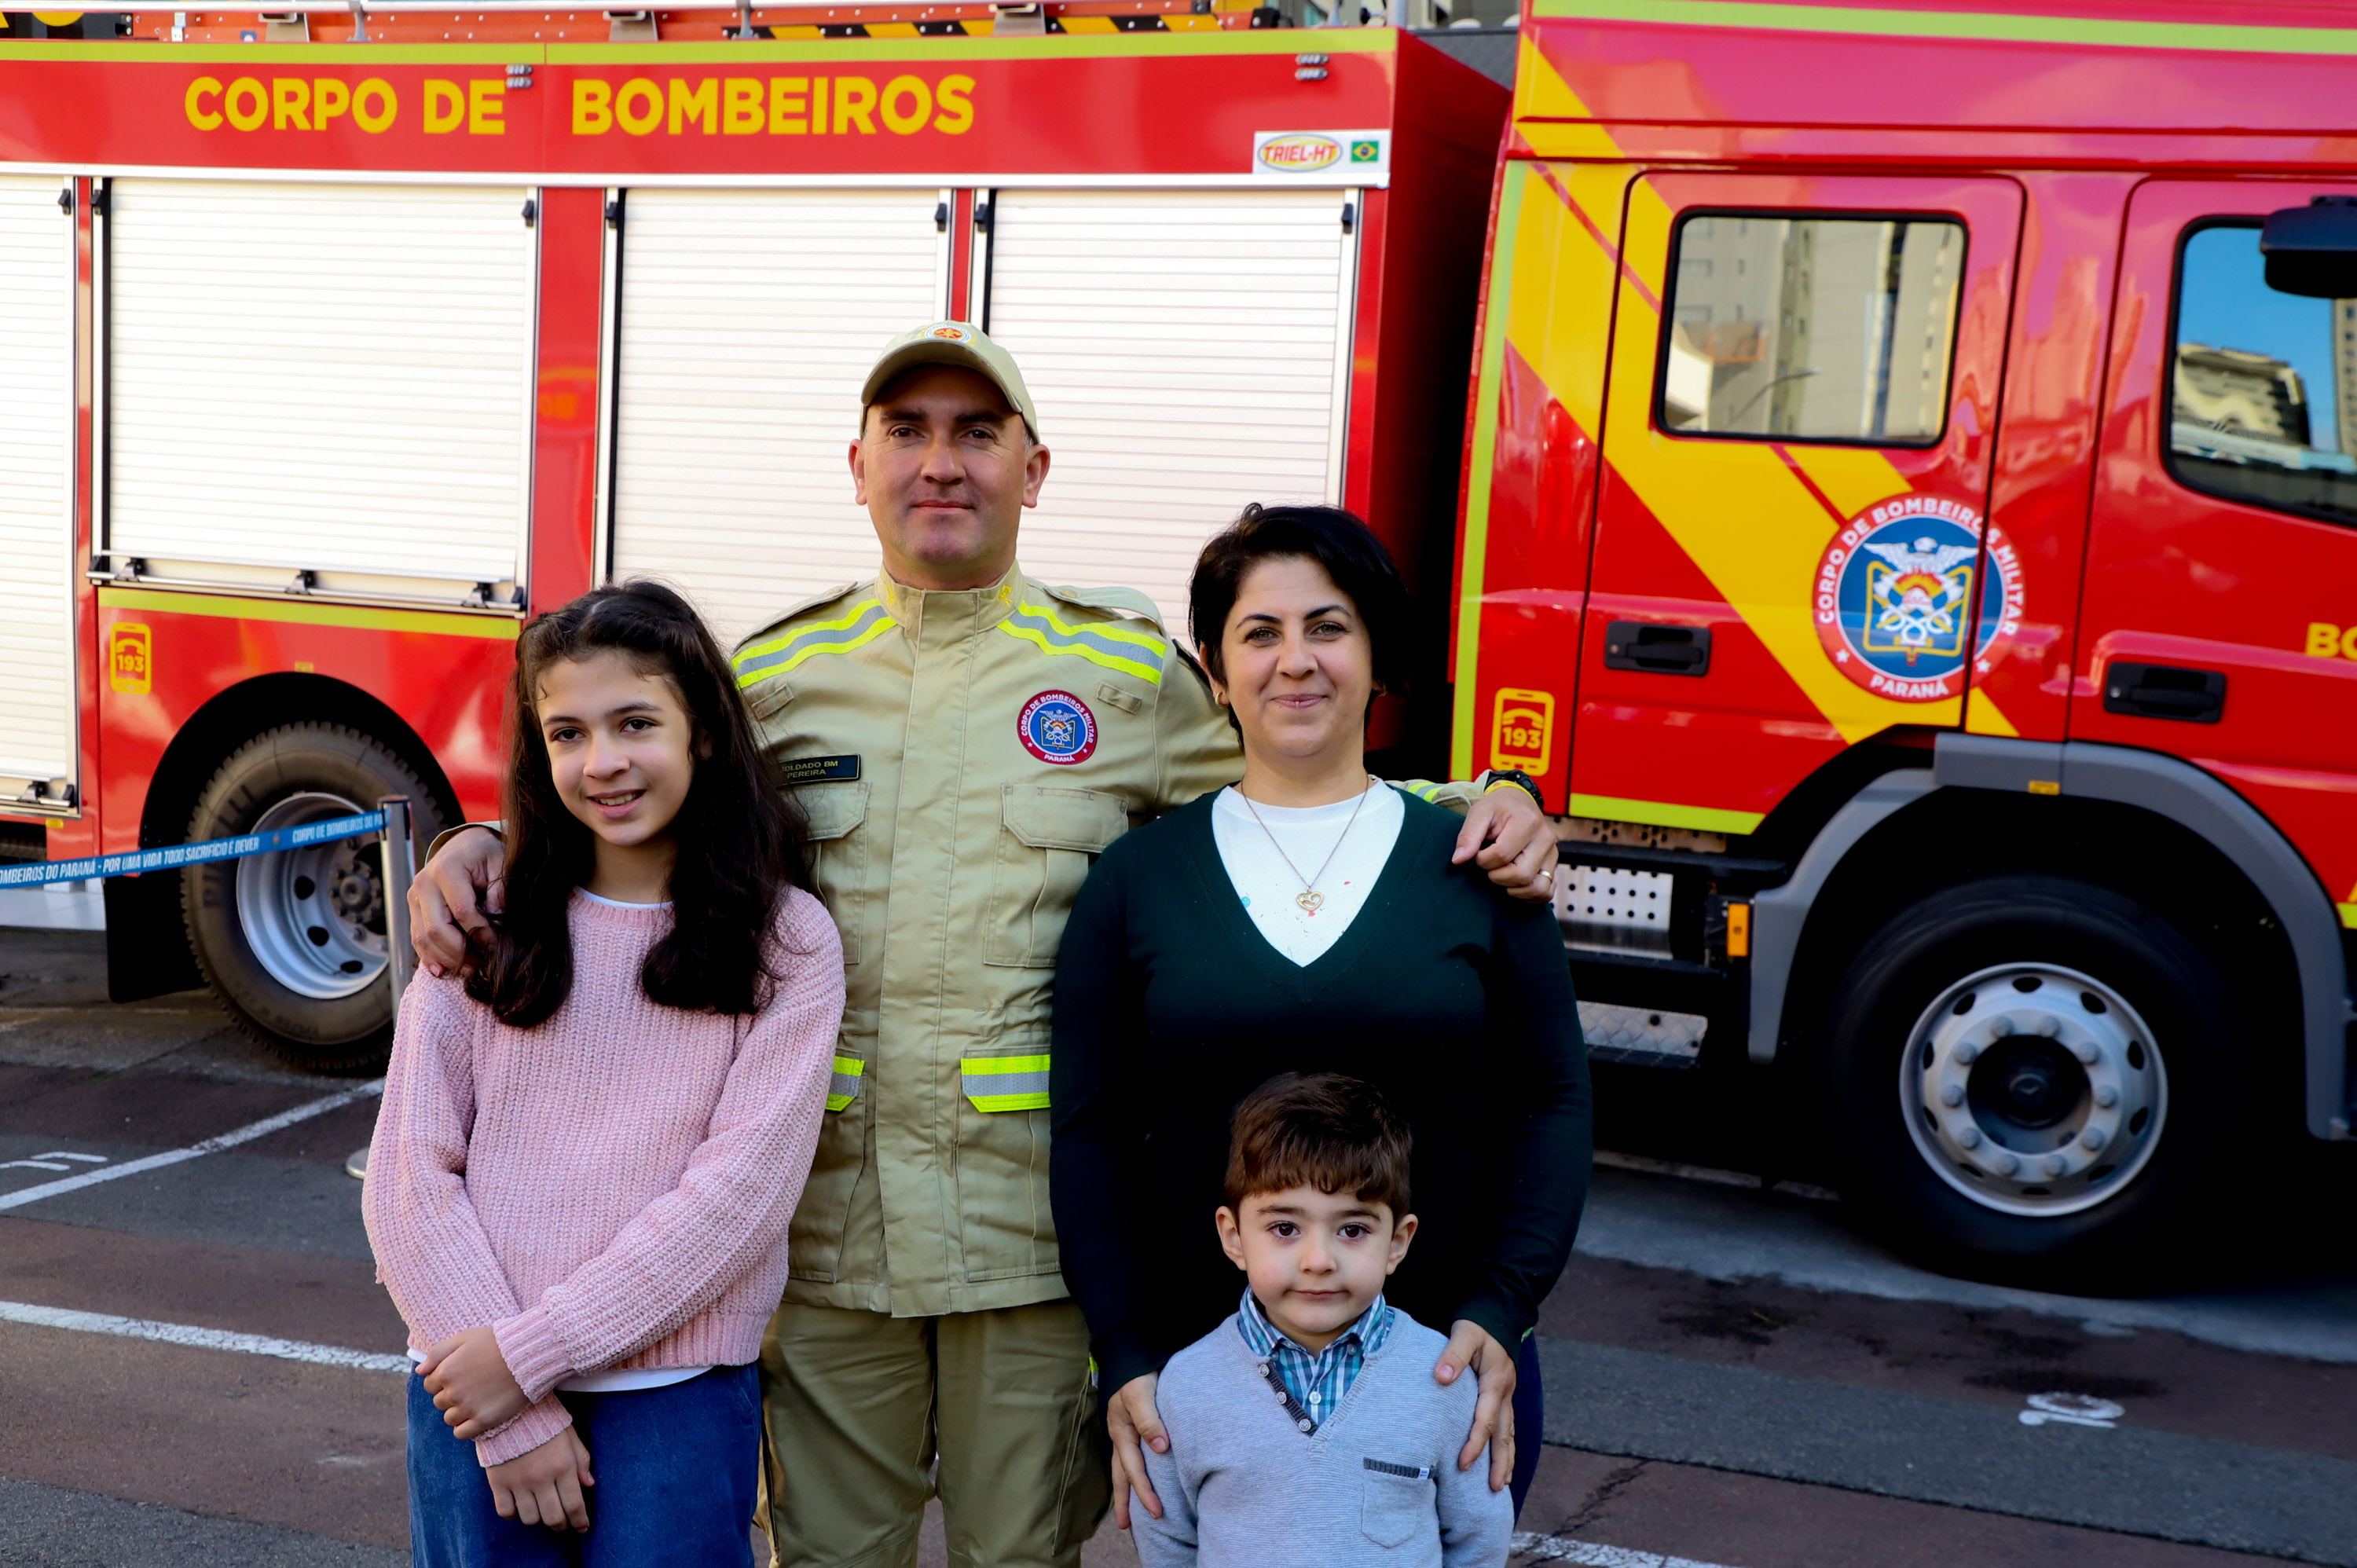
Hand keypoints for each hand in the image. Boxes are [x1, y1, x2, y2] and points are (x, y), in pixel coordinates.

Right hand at [409, 826, 506, 977]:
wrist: (464, 845)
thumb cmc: (484, 854)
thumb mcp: (500, 863)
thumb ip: (500, 890)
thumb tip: (498, 920)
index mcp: (446, 870)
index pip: (462, 911)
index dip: (480, 932)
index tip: (496, 944)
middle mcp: (424, 884)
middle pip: (436, 929)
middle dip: (460, 953)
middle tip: (481, 965)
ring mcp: (414, 897)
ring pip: (422, 938)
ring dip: (445, 959)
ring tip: (468, 970)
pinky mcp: (413, 908)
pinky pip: (416, 938)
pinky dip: (430, 957)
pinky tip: (444, 970)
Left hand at [421, 1326, 528, 1440]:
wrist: (528, 1354)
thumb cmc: (497, 1342)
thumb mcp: (465, 1337)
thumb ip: (438, 1352)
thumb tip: (420, 1371)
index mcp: (446, 1371)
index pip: (429, 1384)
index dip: (442, 1379)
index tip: (458, 1375)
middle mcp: (453, 1392)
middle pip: (439, 1402)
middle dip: (450, 1395)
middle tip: (470, 1385)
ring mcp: (468, 1408)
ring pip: (449, 1418)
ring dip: (458, 1411)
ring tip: (475, 1399)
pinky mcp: (484, 1420)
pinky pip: (461, 1433)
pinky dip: (465, 1428)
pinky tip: (476, 1416)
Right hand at [487, 1425, 594, 1531]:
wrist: (510, 1411)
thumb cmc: (545, 1423)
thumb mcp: (570, 1436)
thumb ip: (582, 1460)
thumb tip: (589, 1484)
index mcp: (563, 1466)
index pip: (575, 1505)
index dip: (580, 1521)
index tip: (583, 1527)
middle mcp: (541, 1478)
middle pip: (553, 1518)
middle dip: (561, 1525)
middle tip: (563, 1523)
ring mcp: (518, 1482)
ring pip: (530, 1518)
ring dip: (538, 1519)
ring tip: (542, 1511)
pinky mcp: (498, 1483)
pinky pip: (506, 1512)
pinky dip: (514, 1514)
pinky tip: (520, 1506)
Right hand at [1106, 1372, 1166, 1527]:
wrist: (1134, 1352)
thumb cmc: (1137, 1373)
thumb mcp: (1141, 1393)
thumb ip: (1150, 1419)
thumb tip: (1161, 1448)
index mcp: (1122, 1431)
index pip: (1133, 1469)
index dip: (1144, 1491)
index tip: (1157, 1511)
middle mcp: (1121, 1436)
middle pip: (1121, 1475)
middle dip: (1126, 1501)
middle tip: (1127, 1527)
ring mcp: (1125, 1432)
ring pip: (1124, 1468)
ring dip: (1126, 1491)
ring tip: (1128, 1515)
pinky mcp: (1134, 1427)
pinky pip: (1131, 1457)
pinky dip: (1132, 1473)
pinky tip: (1138, 1480)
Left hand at [1434, 1319, 1516, 1492]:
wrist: (1499, 1316)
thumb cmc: (1479, 1326)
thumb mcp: (1465, 1334)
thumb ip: (1453, 1354)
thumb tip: (1441, 1377)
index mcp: (1495, 1383)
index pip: (1484, 1421)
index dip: (1474, 1444)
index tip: (1462, 1465)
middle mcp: (1505, 1393)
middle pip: (1504, 1435)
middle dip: (1500, 1462)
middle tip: (1495, 1489)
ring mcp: (1507, 1396)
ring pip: (1509, 1433)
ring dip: (1506, 1458)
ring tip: (1503, 1483)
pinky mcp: (1504, 1395)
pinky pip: (1507, 1426)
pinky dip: (1505, 1446)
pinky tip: (1503, 1459)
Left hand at [1453, 785, 1559, 903]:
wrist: (1518, 801)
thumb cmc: (1498, 807)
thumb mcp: (1479, 813)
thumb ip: (1468, 836)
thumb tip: (1458, 860)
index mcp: (1527, 822)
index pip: (1502, 855)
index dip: (1483, 860)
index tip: (1479, 853)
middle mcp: (1545, 839)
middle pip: (1521, 875)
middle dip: (1497, 876)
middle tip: (1490, 865)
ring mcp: (1552, 854)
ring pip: (1537, 888)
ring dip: (1514, 888)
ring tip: (1503, 873)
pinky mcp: (1553, 866)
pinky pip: (1547, 892)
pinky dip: (1530, 895)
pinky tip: (1515, 885)